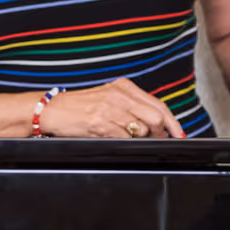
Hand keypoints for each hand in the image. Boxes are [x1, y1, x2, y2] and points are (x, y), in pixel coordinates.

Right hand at [39, 79, 184, 138]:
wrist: (51, 110)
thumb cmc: (78, 106)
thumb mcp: (107, 97)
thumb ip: (131, 105)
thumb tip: (156, 123)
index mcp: (123, 87)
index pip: (159, 104)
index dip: (172, 122)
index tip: (178, 133)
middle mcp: (119, 96)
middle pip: (156, 117)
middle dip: (161, 133)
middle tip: (157, 139)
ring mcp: (110, 109)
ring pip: (142, 129)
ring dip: (141, 139)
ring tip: (131, 138)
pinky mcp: (101, 123)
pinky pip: (125, 138)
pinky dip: (125, 142)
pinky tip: (115, 138)